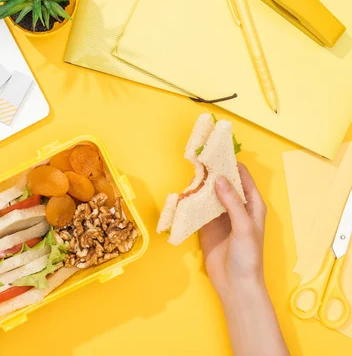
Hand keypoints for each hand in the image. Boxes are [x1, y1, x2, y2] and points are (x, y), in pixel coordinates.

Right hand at [199, 163, 266, 298]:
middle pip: (224, 183)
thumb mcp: (243, 228)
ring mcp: (221, 217)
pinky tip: (184, 194)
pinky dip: (192, 201)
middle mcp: (236, 207)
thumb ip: (232, 203)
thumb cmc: (248, 256)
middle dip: (213, 171)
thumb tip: (219, 179)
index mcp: (252, 205)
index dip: (231, 163)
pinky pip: (199, 209)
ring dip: (201, 186)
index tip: (217, 151)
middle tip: (198, 159)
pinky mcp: (207, 226)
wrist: (235, 284)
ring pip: (210, 194)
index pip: (242, 177)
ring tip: (189, 173)